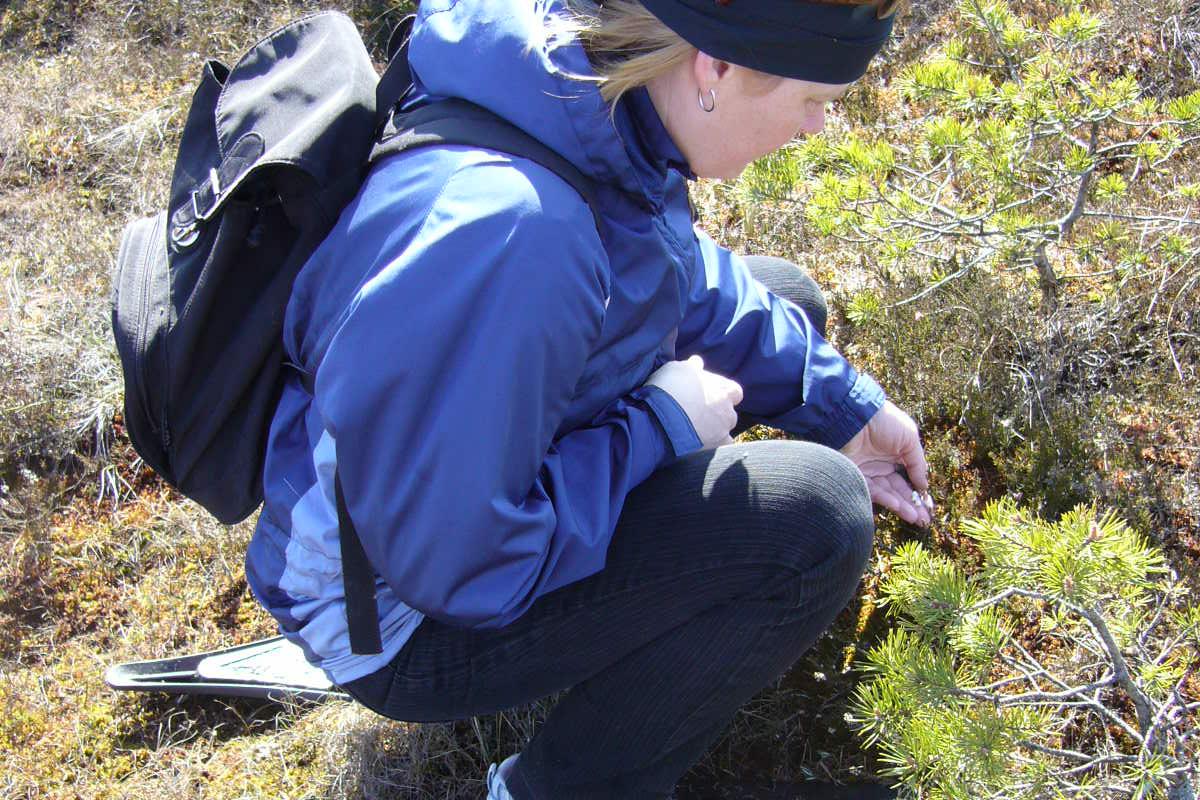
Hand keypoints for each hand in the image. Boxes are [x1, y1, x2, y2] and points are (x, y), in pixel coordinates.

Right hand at [644, 355, 742, 449]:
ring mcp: (722, 429)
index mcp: (723, 389)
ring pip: (724, 429)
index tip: (709, 393)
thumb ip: (691, 366)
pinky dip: (713, 443)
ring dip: (714, 427)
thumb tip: (697, 362)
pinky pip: (720, 445)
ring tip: (695, 427)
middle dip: (717, 411)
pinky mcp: (715, 446)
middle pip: (729, 411)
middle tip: (698, 410)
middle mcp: (727, 409)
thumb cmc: (670, 389)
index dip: (722, 392)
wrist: (660, 418)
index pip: (734, 391)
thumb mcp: (677, 368)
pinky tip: (700, 441)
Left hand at [840, 400, 932, 526]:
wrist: (854, 417)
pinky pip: (872, 491)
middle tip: (924, 520)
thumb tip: (924, 485)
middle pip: (899, 488)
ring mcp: (868, 471)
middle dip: (912, 504)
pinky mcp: (854, 476)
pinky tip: (897, 505)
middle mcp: (882, 464)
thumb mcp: (909, 438)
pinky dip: (885, 499)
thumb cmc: (884, 422)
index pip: (909, 477)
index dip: (919, 491)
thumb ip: (917, 462)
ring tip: (915, 517)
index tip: (929, 506)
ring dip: (902, 505)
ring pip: (888, 493)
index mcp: (896, 453)